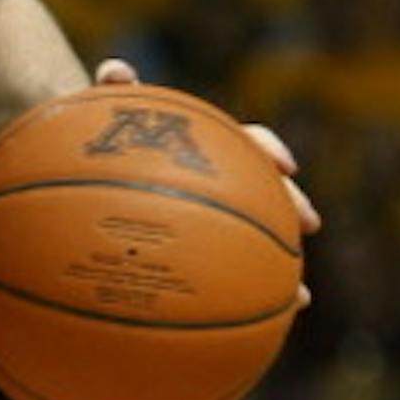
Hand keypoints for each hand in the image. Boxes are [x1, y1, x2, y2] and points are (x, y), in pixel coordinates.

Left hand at [94, 59, 320, 304]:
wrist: (91, 166)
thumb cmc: (105, 138)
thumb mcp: (108, 114)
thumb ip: (117, 93)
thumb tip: (115, 68)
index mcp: (210, 147)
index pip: (250, 142)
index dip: (268, 150)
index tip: (284, 165)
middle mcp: (225, 179)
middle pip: (269, 191)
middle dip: (291, 207)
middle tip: (308, 223)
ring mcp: (217, 213)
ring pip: (258, 240)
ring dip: (280, 268)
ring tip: (297, 298)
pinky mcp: (200, 249)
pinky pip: (224, 276)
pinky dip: (239, 299)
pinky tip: (247, 332)